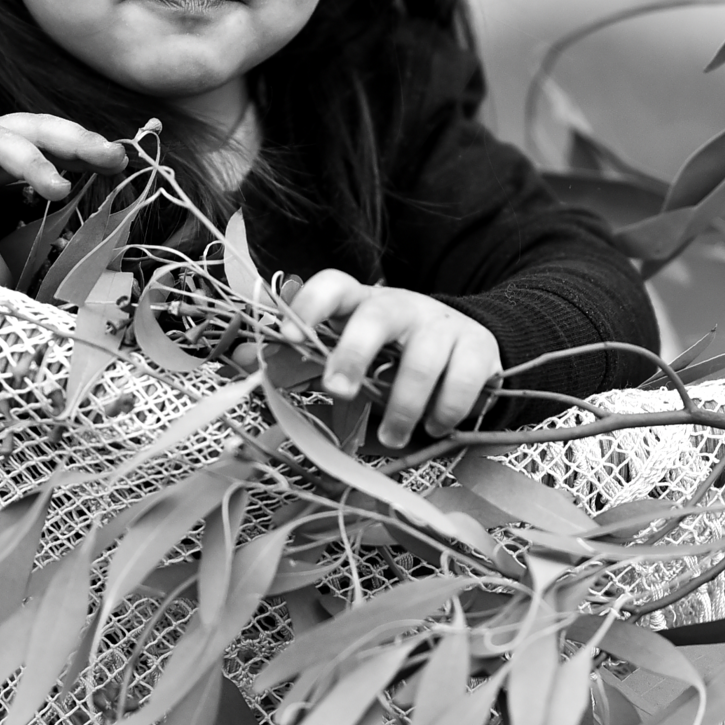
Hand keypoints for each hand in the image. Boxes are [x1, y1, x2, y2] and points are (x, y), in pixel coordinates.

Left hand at [286, 271, 500, 448]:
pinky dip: (445, 413)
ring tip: (392, 439)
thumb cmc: (395, 356)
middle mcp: (402, 306)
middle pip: (377, 315)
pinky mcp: (479, 348)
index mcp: (363, 303)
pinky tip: (435, 426)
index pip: (335, 285)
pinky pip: (461, 383)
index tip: (289, 334)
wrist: (469, 345)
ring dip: (403, 409)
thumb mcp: (354, 355)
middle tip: (337, 390)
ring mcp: (443, 324)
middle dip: (354, 354)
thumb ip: (307, 361)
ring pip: (421, 361)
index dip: (310, 304)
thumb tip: (245, 360)